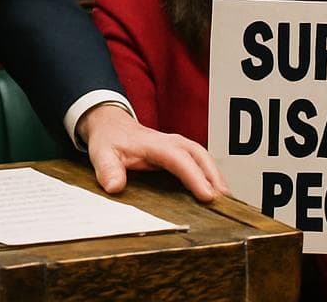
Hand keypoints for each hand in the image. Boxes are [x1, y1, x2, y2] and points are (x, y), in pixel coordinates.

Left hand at [78, 102, 227, 201]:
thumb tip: (115, 186)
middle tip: (223, 202)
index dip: (194, 177)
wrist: (110, 125)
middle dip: (213, 177)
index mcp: (154, 144)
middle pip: (199, 155)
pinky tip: (215, 193)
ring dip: (215, 177)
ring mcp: (177, 147)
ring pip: (202, 158)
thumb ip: (107, 169)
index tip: (206, 195)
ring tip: (225, 201)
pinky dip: (210, 176)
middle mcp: (170, 143)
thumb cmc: (108, 140)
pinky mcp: (179, 154)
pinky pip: (199, 162)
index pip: (179, 159)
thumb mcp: (101, 153)